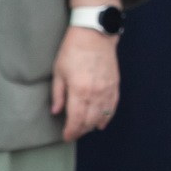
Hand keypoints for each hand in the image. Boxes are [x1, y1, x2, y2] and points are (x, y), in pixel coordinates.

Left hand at [52, 25, 122, 139]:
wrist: (94, 34)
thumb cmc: (73, 50)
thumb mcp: (59, 71)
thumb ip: (58, 94)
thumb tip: (56, 111)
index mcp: (79, 90)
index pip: (76, 120)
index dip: (71, 131)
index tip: (66, 136)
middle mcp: (95, 93)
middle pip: (89, 121)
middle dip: (81, 130)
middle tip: (73, 133)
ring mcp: (107, 89)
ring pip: (102, 116)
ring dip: (93, 125)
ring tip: (85, 128)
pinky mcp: (115, 85)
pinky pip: (113, 106)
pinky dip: (107, 117)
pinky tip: (102, 122)